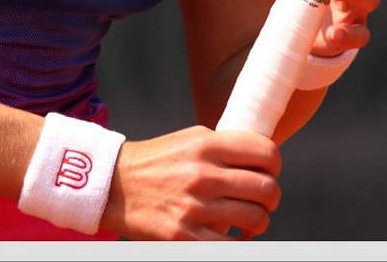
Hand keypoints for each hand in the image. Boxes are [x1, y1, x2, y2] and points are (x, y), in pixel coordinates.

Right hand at [104, 125, 281, 239]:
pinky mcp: (185, 236)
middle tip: (260, 199)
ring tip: (247, 219)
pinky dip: (240, 242)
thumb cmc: (156, 163)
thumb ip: (224, 146)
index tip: (268, 171)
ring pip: (257, 218)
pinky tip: (231, 234)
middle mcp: (202, 174)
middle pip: (268, 188)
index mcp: (205, 145)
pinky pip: (233, 245)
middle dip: (270, 197)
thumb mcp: (188, 141)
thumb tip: (264, 159)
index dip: (274, 164)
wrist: (112, 187)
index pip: (266, 152)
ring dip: (258, 221)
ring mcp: (194, 207)